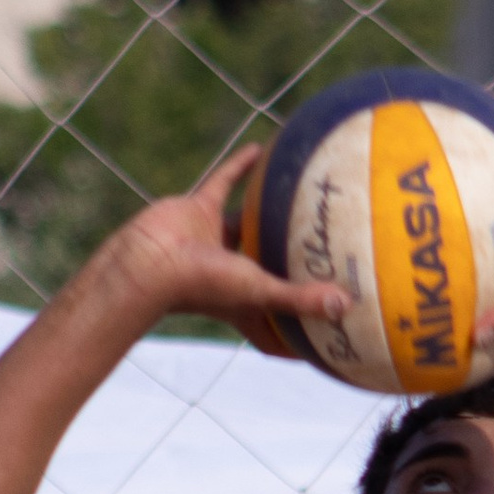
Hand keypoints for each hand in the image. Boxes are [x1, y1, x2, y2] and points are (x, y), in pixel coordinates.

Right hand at [114, 147, 350, 338]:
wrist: (146, 262)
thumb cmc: (200, 285)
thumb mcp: (258, 294)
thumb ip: (301, 299)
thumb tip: (347, 307)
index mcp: (245, 305)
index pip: (274, 331)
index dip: (294, 339)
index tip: (324, 343)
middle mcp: (232, 274)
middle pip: (268, 274)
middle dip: (289, 270)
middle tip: (326, 259)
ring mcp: (213, 241)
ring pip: (248, 225)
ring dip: (267, 213)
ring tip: (299, 199)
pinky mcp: (198, 211)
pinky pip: (224, 183)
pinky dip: (240, 167)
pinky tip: (262, 150)